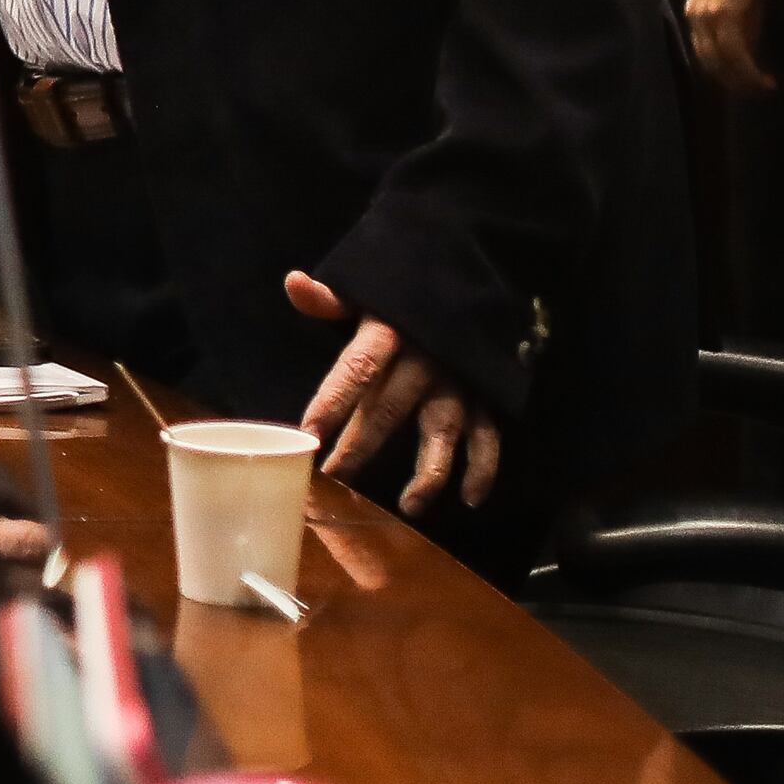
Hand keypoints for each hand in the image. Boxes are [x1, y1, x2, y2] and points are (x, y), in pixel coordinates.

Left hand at [285, 269, 499, 510]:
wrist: (470, 278)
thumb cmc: (403, 295)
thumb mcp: (367, 290)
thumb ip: (330, 299)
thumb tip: (294, 282)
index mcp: (391, 332)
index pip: (357, 369)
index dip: (332, 400)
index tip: (307, 433)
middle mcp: (426, 360)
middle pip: (390, 408)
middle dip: (361, 446)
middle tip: (334, 477)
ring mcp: (459, 380)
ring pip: (444, 430)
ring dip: (430, 470)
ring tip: (409, 505)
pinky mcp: (485, 395)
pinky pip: (489, 435)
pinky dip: (484, 468)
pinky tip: (469, 498)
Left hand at [683, 0, 775, 97]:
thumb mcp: (742, 5)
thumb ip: (742, 30)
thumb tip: (749, 58)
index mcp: (695, 17)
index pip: (704, 57)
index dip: (725, 76)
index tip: (747, 86)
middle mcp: (695, 19)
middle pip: (709, 64)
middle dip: (734, 84)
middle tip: (759, 93)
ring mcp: (706, 17)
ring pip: (721, 63)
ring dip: (744, 82)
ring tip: (765, 89)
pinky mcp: (724, 14)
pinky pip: (735, 53)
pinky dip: (749, 71)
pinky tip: (766, 80)